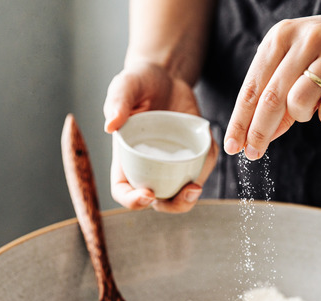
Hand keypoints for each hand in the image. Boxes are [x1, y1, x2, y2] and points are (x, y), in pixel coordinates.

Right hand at [103, 61, 218, 212]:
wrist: (165, 75)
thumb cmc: (139, 82)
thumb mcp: (125, 86)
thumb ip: (117, 102)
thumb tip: (110, 125)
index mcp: (126, 158)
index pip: (123, 191)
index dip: (133, 201)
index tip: (148, 194)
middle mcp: (148, 166)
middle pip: (158, 201)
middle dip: (173, 205)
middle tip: (187, 191)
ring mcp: (171, 163)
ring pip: (182, 191)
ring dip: (191, 195)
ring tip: (196, 184)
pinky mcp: (192, 154)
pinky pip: (201, 167)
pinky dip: (207, 164)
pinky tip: (210, 149)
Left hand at [223, 2, 320, 159]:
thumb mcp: (303, 59)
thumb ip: (281, 92)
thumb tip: (259, 134)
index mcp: (283, 36)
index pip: (252, 87)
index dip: (240, 121)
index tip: (232, 146)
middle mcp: (305, 40)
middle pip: (270, 99)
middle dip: (258, 132)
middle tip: (253, 154)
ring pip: (298, 104)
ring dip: (302, 117)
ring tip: (316, 108)